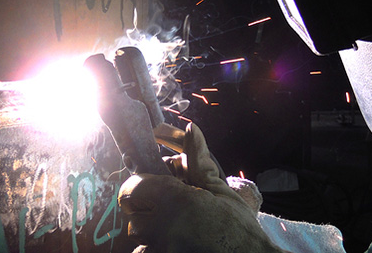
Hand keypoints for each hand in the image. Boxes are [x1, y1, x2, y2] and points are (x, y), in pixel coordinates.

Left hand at [118, 123, 286, 252]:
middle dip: (145, 210)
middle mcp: (164, 226)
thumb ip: (198, 161)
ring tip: (175, 229)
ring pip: (137, 237)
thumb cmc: (239, 227)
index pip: (133, 187)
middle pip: (132, 214)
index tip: (155, 187)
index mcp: (176, 200)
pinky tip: (176, 243)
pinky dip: (156, 248)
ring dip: (150, 231)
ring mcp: (163, 248)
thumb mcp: (220, 190)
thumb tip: (191, 130)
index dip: (142, 185)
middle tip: (166, 209)